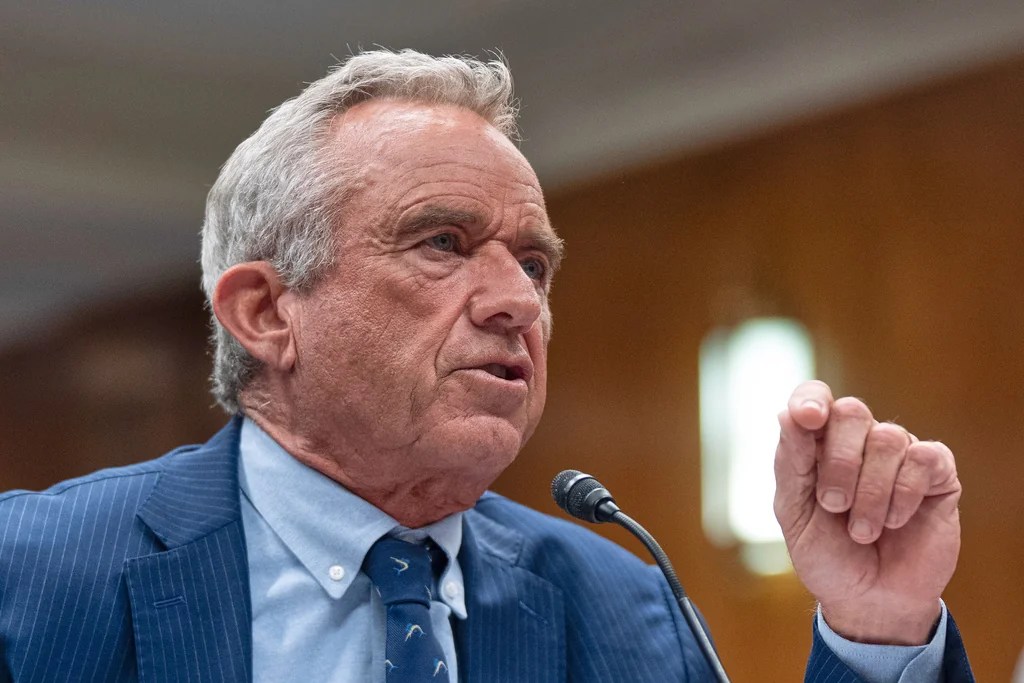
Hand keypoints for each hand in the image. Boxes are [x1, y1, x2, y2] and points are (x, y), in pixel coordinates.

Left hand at [773, 380, 961, 643]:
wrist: (868, 601)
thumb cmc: (826, 554)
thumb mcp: (794, 512)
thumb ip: (791, 462)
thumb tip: (787, 413)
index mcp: (818, 443)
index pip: (815, 397)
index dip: (811, 399)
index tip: (808, 418)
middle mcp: (860, 440)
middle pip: (852, 411)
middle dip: (840, 463)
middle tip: (834, 506)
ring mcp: (900, 454)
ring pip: (889, 437)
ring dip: (870, 492)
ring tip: (863, 529)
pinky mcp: (938, 473)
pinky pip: (924, 458)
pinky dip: (903, 495)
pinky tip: (895, 522)